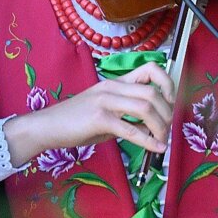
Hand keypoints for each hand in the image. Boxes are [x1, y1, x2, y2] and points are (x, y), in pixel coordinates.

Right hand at [4, 62, 175, 164]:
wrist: (47, 126)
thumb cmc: (74, 122)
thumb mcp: (106, 115)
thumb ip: (129, 118)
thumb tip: (152, 130)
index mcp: (115, 83)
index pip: (150, 69)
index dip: (167, 84)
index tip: (170, 104)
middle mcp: (112, 87)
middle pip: (153, 92)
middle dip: (168, 114)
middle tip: (167, 131)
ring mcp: (105, 101)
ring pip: (146, 107)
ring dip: (160, 127)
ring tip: (161, 141)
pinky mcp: (99, 118)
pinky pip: (130, 129)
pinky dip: (148, 141)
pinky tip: (155, 148)